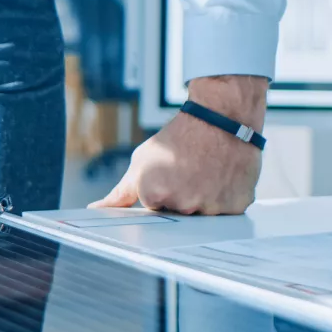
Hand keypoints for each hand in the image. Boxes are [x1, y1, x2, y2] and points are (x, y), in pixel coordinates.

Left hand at [93, 75, 267, 214]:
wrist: (220, 118)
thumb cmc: (178, 138)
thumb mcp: (141, 162)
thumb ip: (120, 193)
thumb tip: (95, 210)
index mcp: (154, 195)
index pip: (154, 209)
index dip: (161, 191)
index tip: (170, 174)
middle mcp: (183, 205)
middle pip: (179, 214)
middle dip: (181, 198)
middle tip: (189, 172)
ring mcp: (211, 207)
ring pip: (203, 214)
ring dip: (204, 199)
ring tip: (206, 172)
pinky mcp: (236, 205)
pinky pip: (227, 211)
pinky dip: (225, 197)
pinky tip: (222, 176)